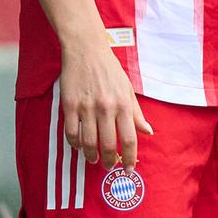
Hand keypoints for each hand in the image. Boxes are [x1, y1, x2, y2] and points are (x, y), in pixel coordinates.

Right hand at [56, 41, 152, 167]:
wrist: (86, 49)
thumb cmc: (109, 69)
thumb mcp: (128, 89)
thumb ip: (137, 113)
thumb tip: (148, 131)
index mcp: (123, 104)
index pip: (129, 139)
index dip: (129, 158)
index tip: (128, 168)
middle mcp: (106, 108)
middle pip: (108, 145)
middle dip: (109, 161)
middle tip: (108, 166)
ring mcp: (86, 107)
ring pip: (88, 142)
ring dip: (91, 156)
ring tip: (93, 159)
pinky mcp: (69, 105)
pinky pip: (71, 132)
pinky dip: (75, 143)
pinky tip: (79, 145)